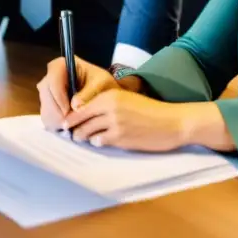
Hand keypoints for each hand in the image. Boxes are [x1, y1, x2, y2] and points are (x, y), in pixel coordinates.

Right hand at [37, 56, 117, 130]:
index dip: (58, 98)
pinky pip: (47, 117)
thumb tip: (74, 106)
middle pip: (46, 96)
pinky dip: (56, 125)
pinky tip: (69, 127)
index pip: (53, 81)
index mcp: (60, 66)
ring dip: (56, 121)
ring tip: (72, 128)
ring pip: (45, 108)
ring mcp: (47, 92)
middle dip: (57, 113)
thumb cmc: (102, 82)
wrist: (102, 90)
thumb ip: (89, 92)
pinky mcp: (49, 106)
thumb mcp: (101, 83)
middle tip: (70, 126)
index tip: (69, 111)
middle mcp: (50, 77)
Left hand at [62, 89, 188, 151]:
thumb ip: (106, 105)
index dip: (72, 116)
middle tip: (70, 134)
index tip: (66, 123)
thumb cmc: (150, 111)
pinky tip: (99, 141)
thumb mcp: (126, 99)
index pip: (81, 106)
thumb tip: (84, 113)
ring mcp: (114, 123)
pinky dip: (97, 142)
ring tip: (81, 138)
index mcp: (110, 95)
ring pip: (87, 132)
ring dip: (83, 136)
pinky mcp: (120, 138)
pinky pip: (99, 141)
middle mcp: (109, 107)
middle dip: (74, 128)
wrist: (171, 122)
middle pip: (80, 120)